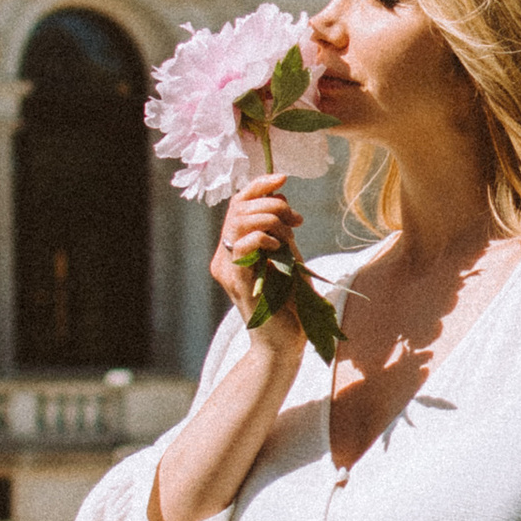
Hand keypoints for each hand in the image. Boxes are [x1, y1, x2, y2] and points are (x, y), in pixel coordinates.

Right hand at [209, 169, 304, 338]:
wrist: (288, 342)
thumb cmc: (290, 302)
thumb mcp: (287, 255)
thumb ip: (280, 228)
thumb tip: (280, 194)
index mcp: (234, 248)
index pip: (238, 204)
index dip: (258, 185)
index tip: (283, 178)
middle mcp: (225, 257)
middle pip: (238, 207)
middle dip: (271, 203)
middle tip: (295, 219)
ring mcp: (228, 271)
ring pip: (237, 222)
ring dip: (269, 217)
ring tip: (288, 232)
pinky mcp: (237, 284)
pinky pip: (241, 248)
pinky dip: (262, 238)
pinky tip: (278, 246)